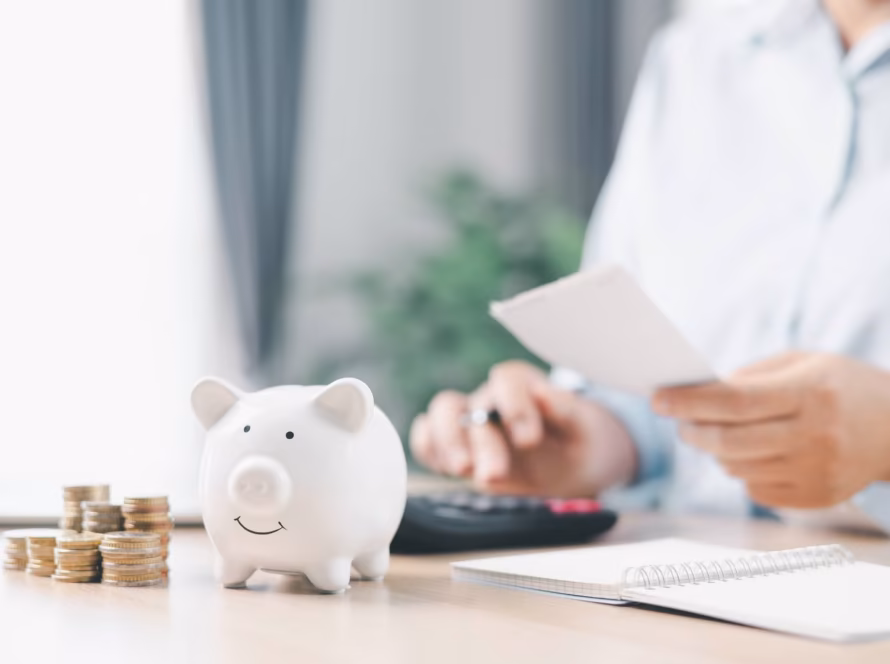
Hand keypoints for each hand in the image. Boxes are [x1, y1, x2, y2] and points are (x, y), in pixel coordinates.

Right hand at [410, 360, 636, 495]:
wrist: (573, 463)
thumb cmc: (580, 441)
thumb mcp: (585, 429)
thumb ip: (567, 411)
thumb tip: (543, 392)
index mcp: (526, 386)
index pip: (508, 379)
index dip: (514, 406)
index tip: (529, 441)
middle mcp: (492, 399)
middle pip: (470, 404)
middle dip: (481, 441)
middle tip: (495, 474)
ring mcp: (471, 423)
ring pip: (441, 413)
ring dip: (447, 442)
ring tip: (462, 470)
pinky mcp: (458, 448)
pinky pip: (428, 440)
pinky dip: (429, 450)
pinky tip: (446, 471)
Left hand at [653, 352, 889, 508]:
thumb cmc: (841, 386)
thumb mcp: (804, 362)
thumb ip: (752, 376)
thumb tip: (698, 393)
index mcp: (811, 394)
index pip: (735, 401)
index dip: (690, 402)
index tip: (658, 399)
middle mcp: (816, 436)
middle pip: (729, 441)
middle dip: (692, 431)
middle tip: (680, 423)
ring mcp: (817, 472)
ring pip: (737, 468)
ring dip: (716, 452)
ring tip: (719, 435)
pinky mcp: (816, 498)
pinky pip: (754, 489)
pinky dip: (742, 471)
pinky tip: (753, 455)